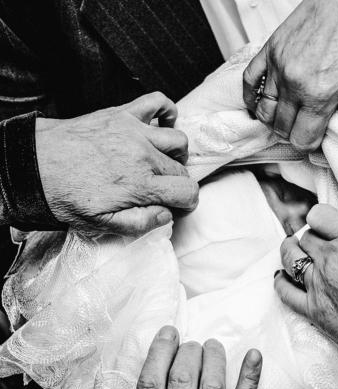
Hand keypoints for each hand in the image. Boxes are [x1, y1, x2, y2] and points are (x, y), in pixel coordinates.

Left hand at [36, 92, 198, 235]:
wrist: (36, 164)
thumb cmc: (65, 194)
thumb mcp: (100, 223)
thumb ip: (139, 223)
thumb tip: (166, 216)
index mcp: (140, 184)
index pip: (186, 191)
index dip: (187, 202)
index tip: (178, 205)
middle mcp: (143, 155)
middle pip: (182, 169)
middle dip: (178, 183)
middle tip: (162, 189)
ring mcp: (135, 131)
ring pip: (178, 139)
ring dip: (177, 153)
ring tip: (164, 161)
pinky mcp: (123, 114)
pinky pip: (157, 101)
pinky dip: (167, 111)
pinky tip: (162, 124)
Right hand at [130, 327, 261, 388]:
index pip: (150, 385)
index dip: (159, 352)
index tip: (168, 333)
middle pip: (182, 379)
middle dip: (189, 352)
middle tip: (192, 345)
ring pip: (211, 386)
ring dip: (214, 358)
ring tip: (213, 346)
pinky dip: (249, 376)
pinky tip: (253, 355)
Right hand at [243, 0, 337, 154]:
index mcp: (320, 96)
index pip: (302, 139)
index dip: (310, 143)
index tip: (318, 137)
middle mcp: (294, 84)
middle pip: (281, 128)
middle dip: (293, 133)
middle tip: (306, 126)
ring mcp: (279, 66)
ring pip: (264, 111)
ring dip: (275, 120)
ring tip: (289, 116)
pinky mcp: (271, 49)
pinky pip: (249, 82)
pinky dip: (252, 98)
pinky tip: (261, 103)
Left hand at [274, 192, 337, 388]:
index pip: (318, 215)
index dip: (320, 217)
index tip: (327, 223)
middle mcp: (329, 260)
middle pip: (305, 237)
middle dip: (311, 236)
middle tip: (320, 242)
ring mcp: (318, 285)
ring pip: (290, 258)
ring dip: (290, 251)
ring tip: (296, 250)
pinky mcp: (312, 309)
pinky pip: (285, 291)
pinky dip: (281, 281)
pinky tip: (282, 276)